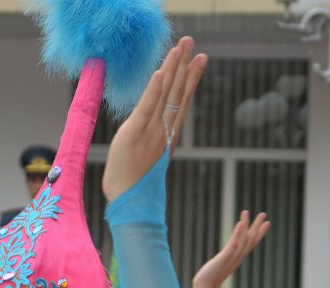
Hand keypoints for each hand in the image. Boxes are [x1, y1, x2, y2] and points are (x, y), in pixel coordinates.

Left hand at [102, 37, 206, 202]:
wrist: (129, 203)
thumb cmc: (133, 184)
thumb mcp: (146, 156)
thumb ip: (152, 140)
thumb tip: (156, 133)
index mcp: (167, 135)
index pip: (181, 100)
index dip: (190, 78)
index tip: (201, 58)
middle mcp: (163, 130)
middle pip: (177, 92)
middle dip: (185, 66)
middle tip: (192, 42)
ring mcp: (150, 132)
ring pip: (165, 95)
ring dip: (173, 69)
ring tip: (180, 48)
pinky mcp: (134, 134)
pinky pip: (146, 109)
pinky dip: (154, 91)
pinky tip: (161, 73)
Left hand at [193, 210, 269, 287]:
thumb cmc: (209, 280)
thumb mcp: (219, 268)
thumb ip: (223, 263)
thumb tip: (223, 260)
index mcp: (237, 258)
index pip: (251, 244)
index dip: (259, 233)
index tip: (267, 223)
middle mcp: (237, 257)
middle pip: (250, 239)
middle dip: (257, 227)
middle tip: (264, 214)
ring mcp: (232, 257)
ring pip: (243, 239)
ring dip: (246, 225)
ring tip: (246, 212)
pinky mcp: (224, 257)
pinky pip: (233, 244)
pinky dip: (238, 233)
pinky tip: (240, 223)